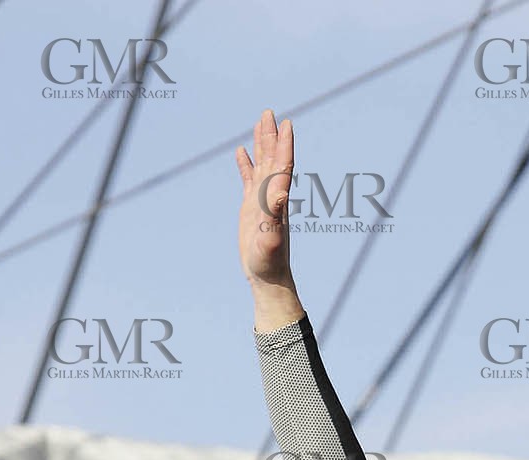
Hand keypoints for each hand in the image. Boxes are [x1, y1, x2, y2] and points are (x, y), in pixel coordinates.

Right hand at [235, 108, 295, 289]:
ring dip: (262, 144)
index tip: (287, 124)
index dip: (285, 144)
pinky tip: (242, 152)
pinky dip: (246, 164)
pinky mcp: (251, 208)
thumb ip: (275, 216)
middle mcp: (272, 195)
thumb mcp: (270, 239)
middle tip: (270, 112)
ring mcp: (261, 200)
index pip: (283, 165)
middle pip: (273, 159)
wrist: (267, 277)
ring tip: (261, 121)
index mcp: (277, 199)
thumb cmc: (269, 262)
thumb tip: (281, 194)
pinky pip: (248, 179)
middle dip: (271, 135)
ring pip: (262, 165)